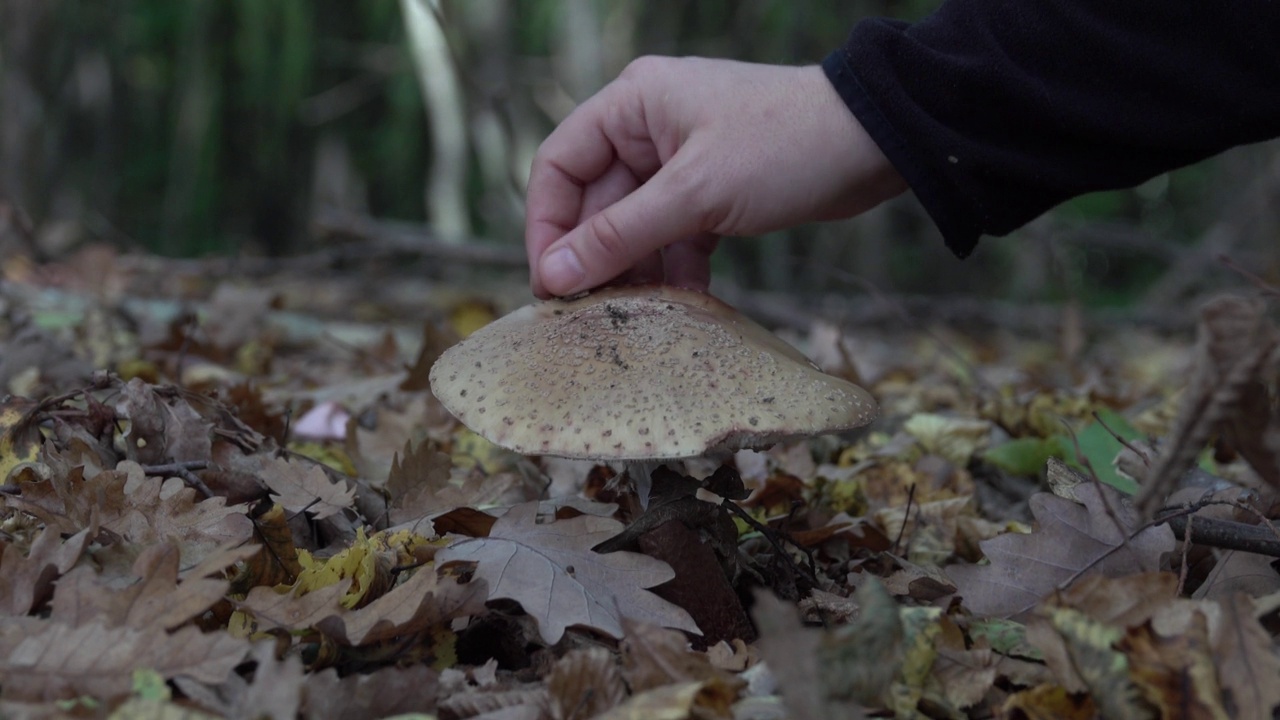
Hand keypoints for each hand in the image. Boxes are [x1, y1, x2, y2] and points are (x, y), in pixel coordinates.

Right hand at [524, 57, 906, 297]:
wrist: (876, 142)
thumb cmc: (784, 146)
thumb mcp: (694, 193)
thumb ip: (619, 235)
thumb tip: (554, 274)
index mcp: (632, 104)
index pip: (560, 165)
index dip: (546, 225)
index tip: (549, 282)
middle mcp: (650, 127)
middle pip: (596, 201)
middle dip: (594, 257)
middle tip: (588, 314)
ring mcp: (683, 160)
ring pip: (636, 224)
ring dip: (635, 269)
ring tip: (634, 317)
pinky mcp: (715, 190)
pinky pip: (676, 235)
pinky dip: (677, 269)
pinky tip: (683, 305)